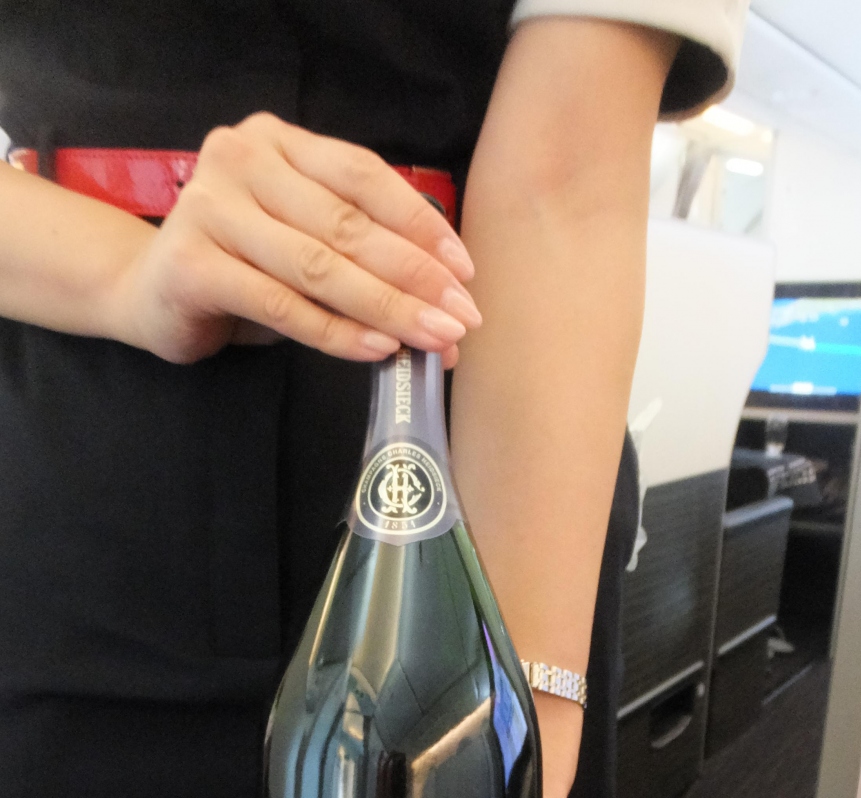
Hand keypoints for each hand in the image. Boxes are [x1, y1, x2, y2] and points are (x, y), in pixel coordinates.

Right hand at [109, 113, 479, 365]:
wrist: (151, 293)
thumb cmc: (243, 267)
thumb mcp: (303, 241)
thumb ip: (361, 255)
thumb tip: (445, 305)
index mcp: (278, 142)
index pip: (363, 176)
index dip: (419, 223)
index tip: (464, 271)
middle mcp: (240, 161)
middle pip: (347, 224)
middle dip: (414, 275)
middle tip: (462, 317)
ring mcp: (210, 209)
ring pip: (318, 266)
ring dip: (385, 307)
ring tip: (433, 339)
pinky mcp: (192, 266)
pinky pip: (280, 305)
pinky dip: (335, 332)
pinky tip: (377, 349)